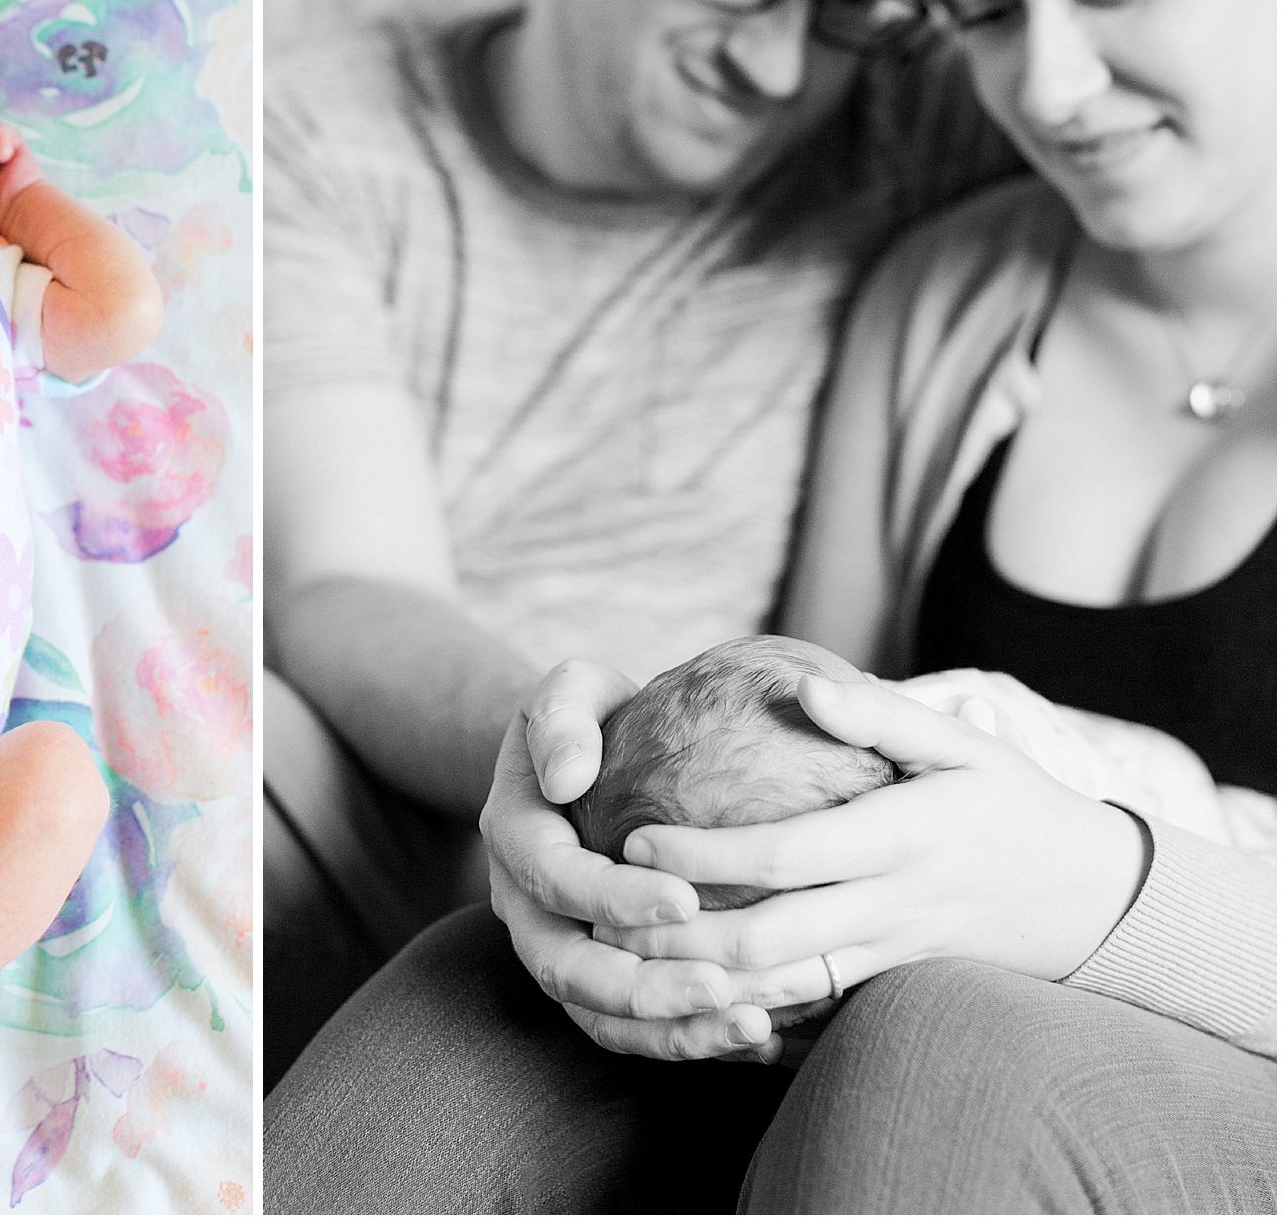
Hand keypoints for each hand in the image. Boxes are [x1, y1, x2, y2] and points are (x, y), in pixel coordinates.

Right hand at [480, 660, 782, 1062]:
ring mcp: (557, 949)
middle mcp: (525, 907)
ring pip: (598, 1018)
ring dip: (670, 1032)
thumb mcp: (570, 689)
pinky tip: (760, 1039)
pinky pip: (634, 1032)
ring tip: (751, 1025)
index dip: (612, 898)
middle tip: (720, 985)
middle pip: (565, 971)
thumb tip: (565, 778)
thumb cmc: (592, 717)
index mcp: (513, 836)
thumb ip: (561, 716)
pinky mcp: (598, 981)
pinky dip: (689, 1042)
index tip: (686, 898)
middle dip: (641, 989)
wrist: (583, 762)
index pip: (553, 880)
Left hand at [594, 676, 1147, 1009]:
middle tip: (604, 916)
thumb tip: (801, 685)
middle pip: (768, 940)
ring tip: (624, 964)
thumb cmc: (1010, 802)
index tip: (634, 843)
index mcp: (899, 838)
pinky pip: (810, 1007)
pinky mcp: (889, 983)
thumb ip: (878, 713)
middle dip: (678, 939)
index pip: (784, 856)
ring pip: (782, 989)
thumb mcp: (958, 743)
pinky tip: (686, 998)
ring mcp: (890, 955)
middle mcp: (890, 906)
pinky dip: (747, 1010)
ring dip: (700, 985)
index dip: (702, 857)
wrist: (1091, 898)